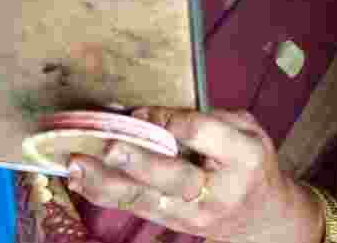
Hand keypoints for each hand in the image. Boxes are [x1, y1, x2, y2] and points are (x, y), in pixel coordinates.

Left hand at [64, 107, 317, 242]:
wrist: (261, 217)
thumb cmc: (249, 161)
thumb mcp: (246, 129)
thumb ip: (210, 117)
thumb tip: (156, 113)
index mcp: (243, 157)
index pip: (202, 135)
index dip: (170, 121)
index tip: (141, 112)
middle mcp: (218, 190)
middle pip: (175, 177)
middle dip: (139, 161)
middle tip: (109, 146)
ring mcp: (193, 213)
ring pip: (147, 199)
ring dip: (107, 181)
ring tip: (76, 163)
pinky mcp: (173, 224)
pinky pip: (135, 208)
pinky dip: (104, 193)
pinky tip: (78, 178)